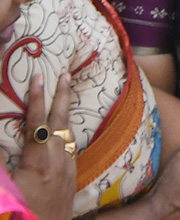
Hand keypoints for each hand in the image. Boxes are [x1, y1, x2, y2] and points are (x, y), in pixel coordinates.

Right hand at [11, 73, 74, 219]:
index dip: (37, 99)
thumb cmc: (20, 213)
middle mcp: (59, 160)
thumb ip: (0, 162)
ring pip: (69, 133)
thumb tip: (1, 142)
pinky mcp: (71, 178)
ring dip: (66, 113)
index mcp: (40, 160)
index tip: (39, 78)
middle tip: (65, 74)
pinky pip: (71, 147)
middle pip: (61, 121)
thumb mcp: (5, 187)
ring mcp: (68, 169)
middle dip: (62, 96)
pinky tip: (65, 131)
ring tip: (66, 95)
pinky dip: (67, 133)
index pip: (38, 122)